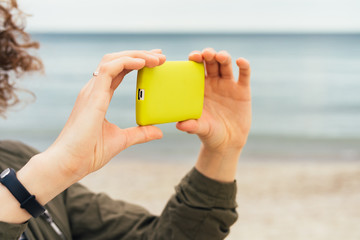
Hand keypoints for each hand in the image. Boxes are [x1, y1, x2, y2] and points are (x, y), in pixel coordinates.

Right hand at [46, 50, 165, 178]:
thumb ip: (139, 133)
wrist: (69, 163)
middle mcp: (94, 89)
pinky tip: (142, 63)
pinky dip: (126, 62)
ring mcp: (92, 91)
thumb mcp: (121, 140)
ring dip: (136, 55)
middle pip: (117, 61)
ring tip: (156, 58)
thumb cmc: (88, 153)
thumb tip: (159, 132)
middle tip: (160, 56)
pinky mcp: (92, 95)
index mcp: (99, 97)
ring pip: (113, 60)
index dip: (136, 63)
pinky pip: (109, 69)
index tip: (155, 61)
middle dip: (139, 54)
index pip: (119, 71)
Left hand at [176, 48, 250, 181]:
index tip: (193, 57)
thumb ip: (191, 125)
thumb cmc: (209, 133)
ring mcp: (228, 85)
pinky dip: (244, 66)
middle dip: (209, 55)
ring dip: (223, 57)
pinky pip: (244, 74)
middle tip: (206, 54)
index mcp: (199, 87)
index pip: (196, 68)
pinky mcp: (242, 90)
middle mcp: (213, 83)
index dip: (195, 59)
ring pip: (225, 65)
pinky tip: (240, 61)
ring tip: (221, 57)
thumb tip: (179, 125)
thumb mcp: (200, 128)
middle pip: (211, 62)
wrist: (228, 142)